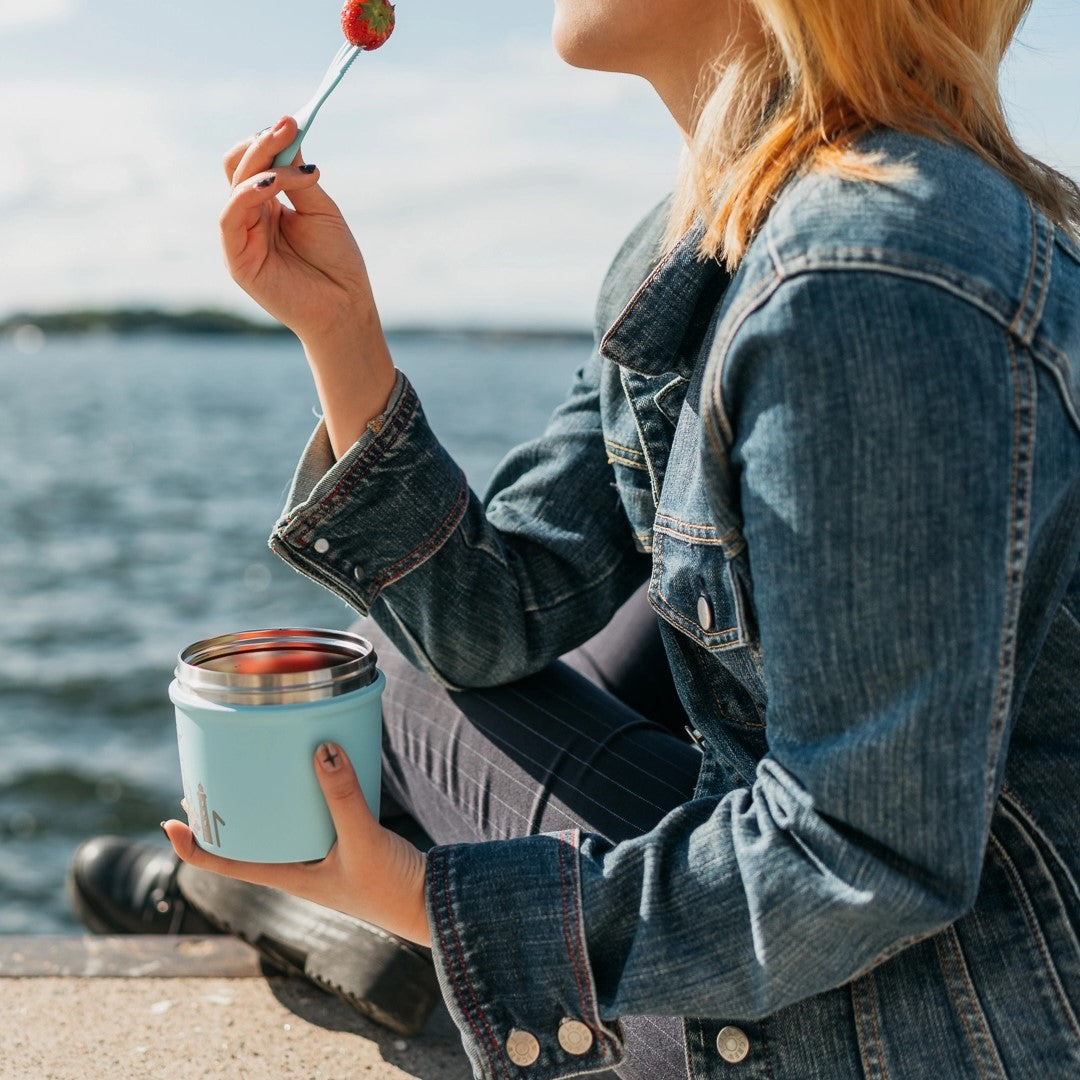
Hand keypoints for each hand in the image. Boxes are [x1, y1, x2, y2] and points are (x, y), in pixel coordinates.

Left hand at [162, 742, 431, 947]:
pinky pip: (311, 816)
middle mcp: (300, 867)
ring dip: (258, 804)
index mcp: (291, 876)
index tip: (170, 823)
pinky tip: (310, 769)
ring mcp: (323, 857)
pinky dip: (302, 794)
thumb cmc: (391, 886)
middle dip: (221, 816)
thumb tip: (320, 748)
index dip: (195, 846)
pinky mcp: (347, 844)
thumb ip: (343, 795)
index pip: (229, 864)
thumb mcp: (363, 839)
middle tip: (200, 782)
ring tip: (244, 770)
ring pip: (279, 828)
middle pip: (247, 842)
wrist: (432, 903)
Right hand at [219, 118, 380, 347]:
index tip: (294, 122)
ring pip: (234, 185)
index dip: (269, 141)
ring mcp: (240, 238)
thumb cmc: (338, 264)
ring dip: (263, 163)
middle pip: (237, 166)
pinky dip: (249, 192)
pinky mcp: (236, 259)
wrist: (346, 309)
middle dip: (262, 143)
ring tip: (296, 161)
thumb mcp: (321, 210)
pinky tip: (273, 181)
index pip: (253, 162)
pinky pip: (230, 216)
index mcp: (268, 207)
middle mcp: (250, 219)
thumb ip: (300, 177)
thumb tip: (287, 134)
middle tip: (290, 126)